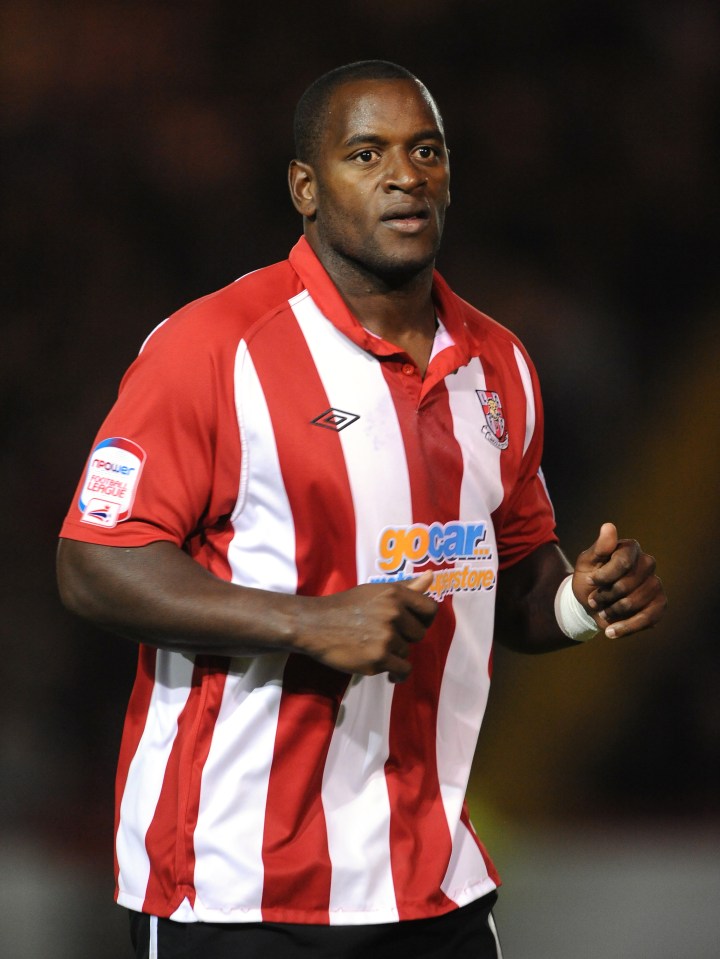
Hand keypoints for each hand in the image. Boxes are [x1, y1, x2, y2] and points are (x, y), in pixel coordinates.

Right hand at [296, 572, 436, 681]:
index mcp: (394, 593)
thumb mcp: (375, 591)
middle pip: (419, 634)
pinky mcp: (378, 658)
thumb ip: (406, 587)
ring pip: (407, 652)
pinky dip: (397, 674)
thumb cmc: (346, 606)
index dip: (424, 620)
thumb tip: (431, 576)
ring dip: (394, 654)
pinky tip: (389, 673)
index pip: (430, 609)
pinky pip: (402, 669)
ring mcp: (386, 637)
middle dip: (406, 638)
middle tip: (386, 636)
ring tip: (374, 648)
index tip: (412, 625)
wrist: (315, 625)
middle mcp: (394, 613)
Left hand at [571, 522, 666, 637]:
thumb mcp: (586, 563)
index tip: (588, 582)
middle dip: (605, 596)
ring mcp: (656, 584)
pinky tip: (610, 631)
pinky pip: (647, 619)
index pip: (623, 562)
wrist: (592, 604)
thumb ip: (599, 548)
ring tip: (602, 610)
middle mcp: (647, 563)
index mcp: (630, 548)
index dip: (603, 576)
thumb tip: (609, 526)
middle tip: (593, 600)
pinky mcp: (660, 605)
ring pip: (634, 602)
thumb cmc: (589, 579)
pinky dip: (626, 627)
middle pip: (627, 584)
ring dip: (612, 611)